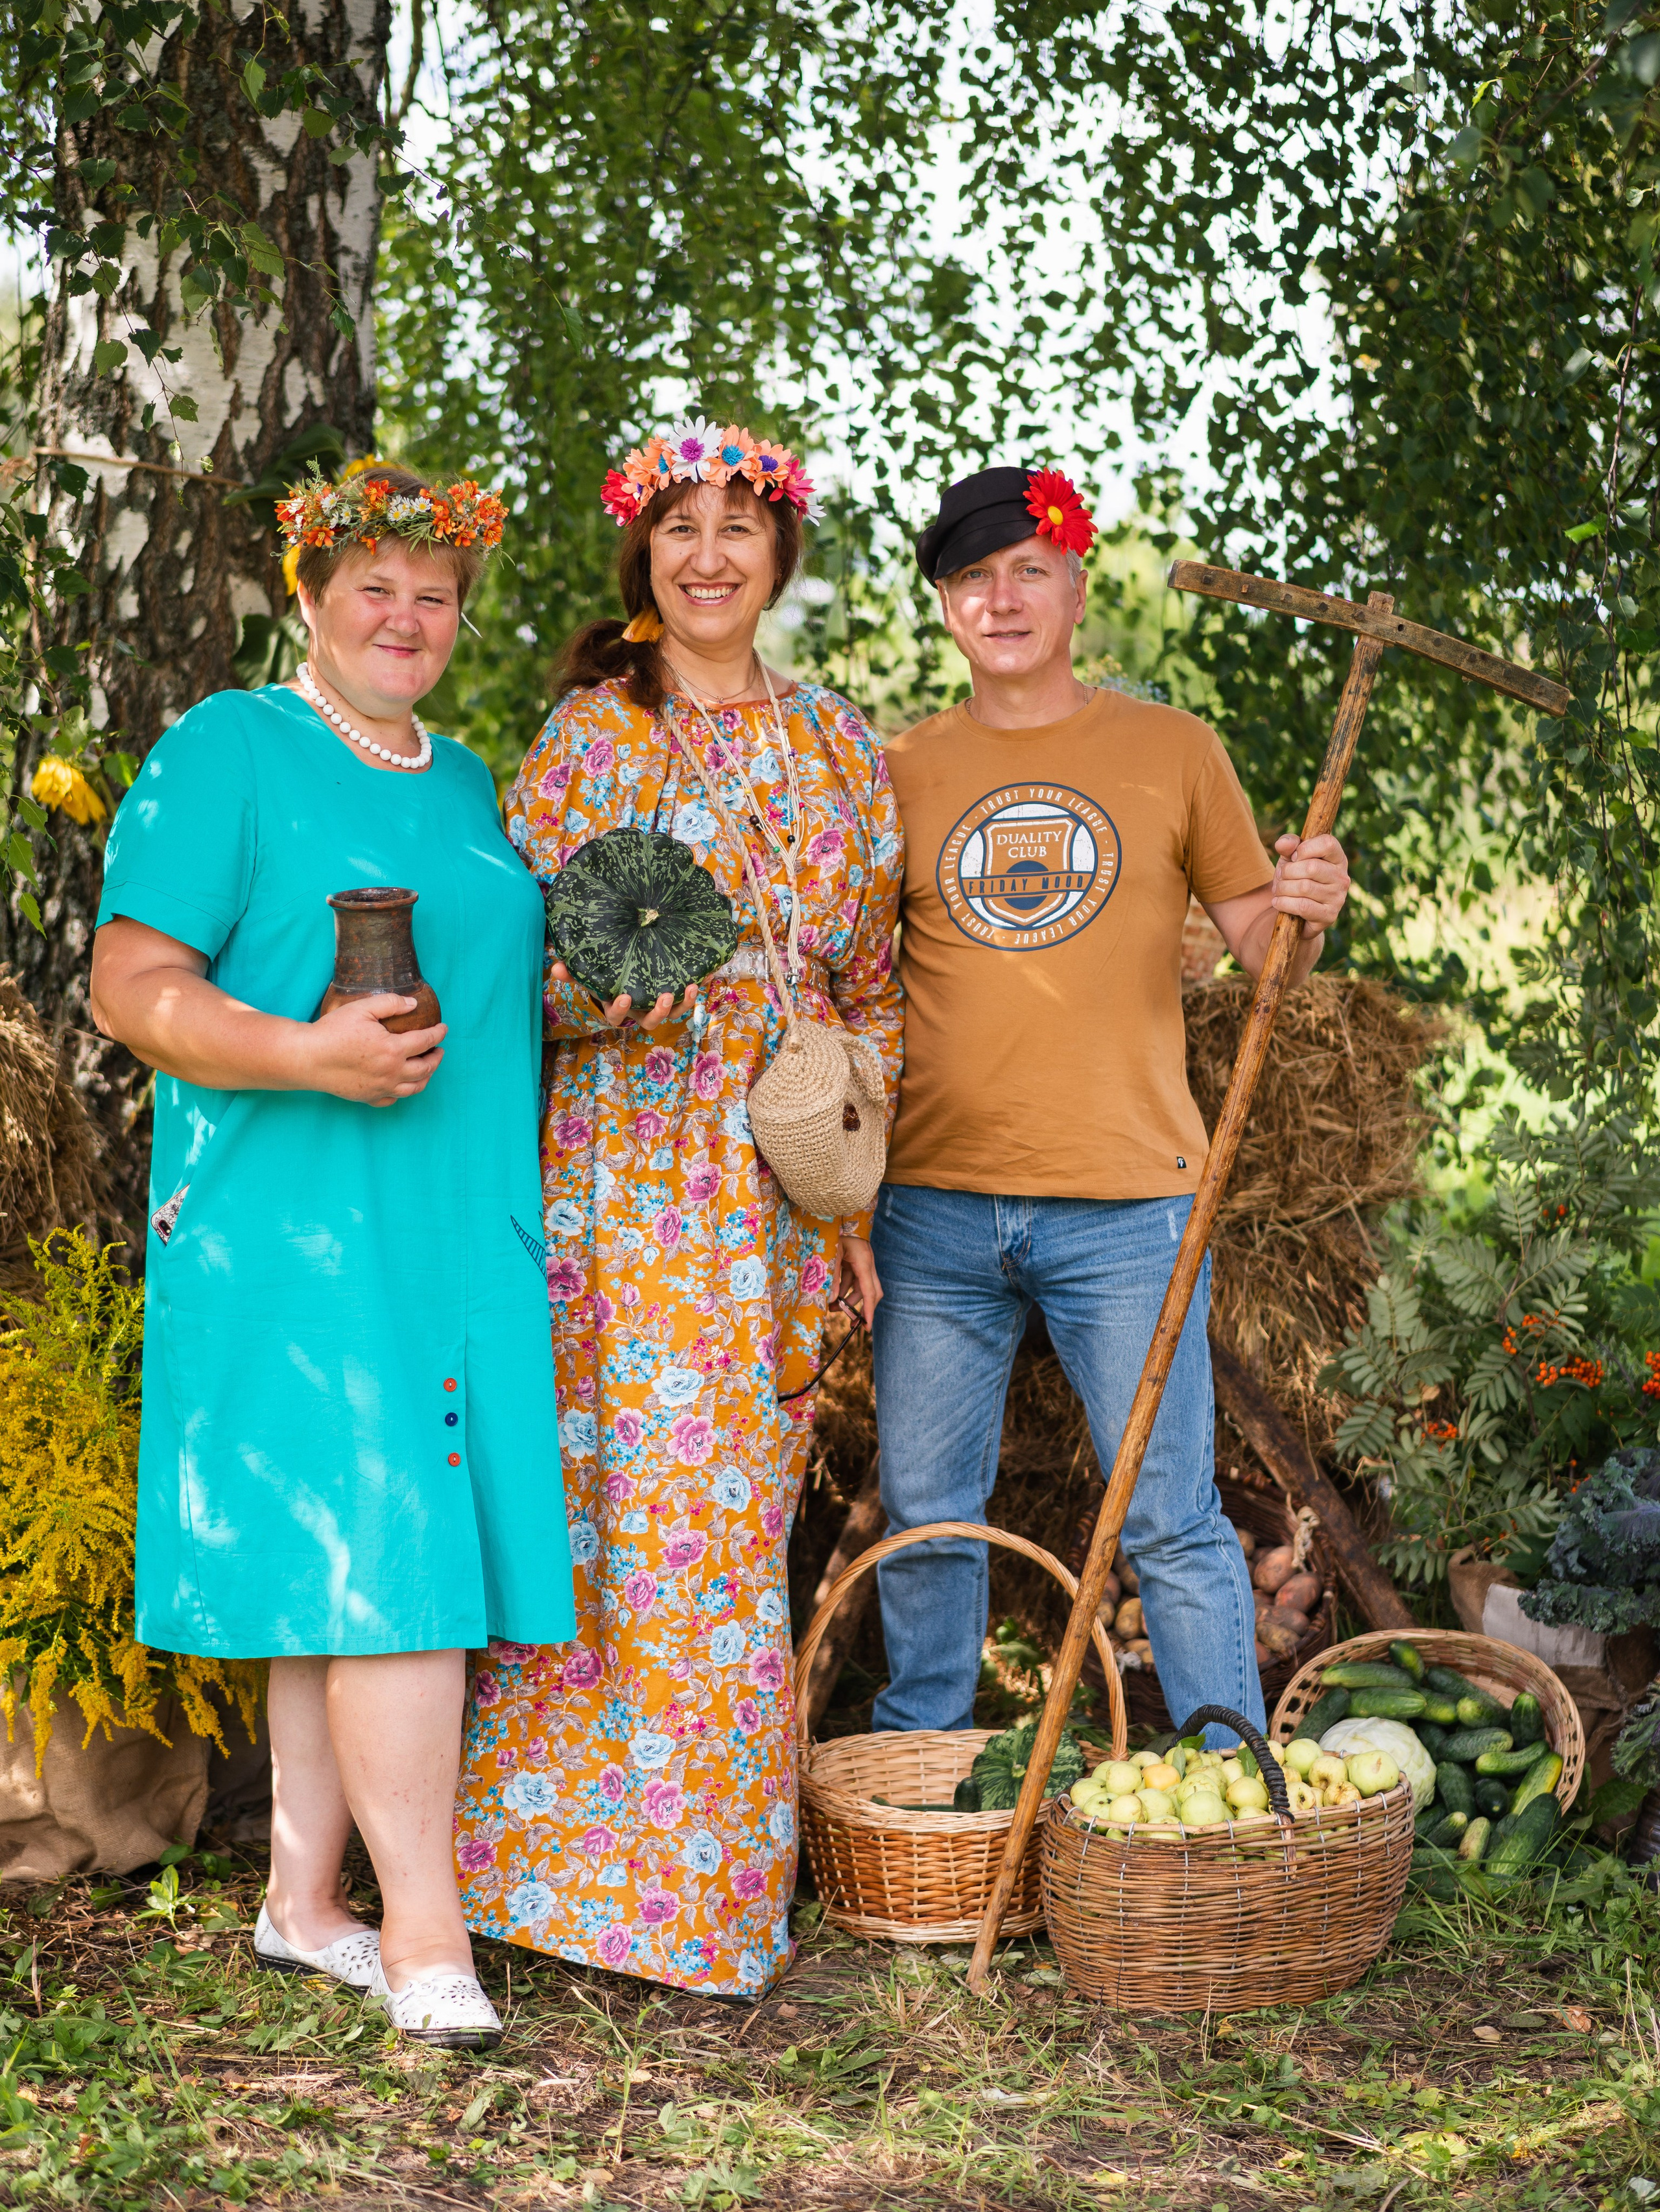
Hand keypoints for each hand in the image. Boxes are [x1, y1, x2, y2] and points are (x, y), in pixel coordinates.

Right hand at [301, 995, 446, 1106]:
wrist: (307, 1058)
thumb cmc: (332, 1031)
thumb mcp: (361, 1008)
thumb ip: (390, 1003)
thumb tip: (414, 1004)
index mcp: (393, 1049)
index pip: (425, 1041)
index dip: (438, 1033)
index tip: (443, 1028)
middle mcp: (391, 1072)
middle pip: (425, 1068)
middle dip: (436, 1058)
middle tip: (439, 1050)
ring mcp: (380, 1088)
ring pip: (414, 1088)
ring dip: (426, 1077)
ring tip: (428, 1068)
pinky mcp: (367, 1097)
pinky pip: (392, 1099)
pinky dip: (402, 1093)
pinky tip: (402, 1085)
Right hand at [551, 962, 698, 1032]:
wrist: (623, 975)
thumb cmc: (605, 978)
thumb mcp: (588, 976)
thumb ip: (573, 973)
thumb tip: (555, 966)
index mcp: (619, 1008)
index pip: (616, 1016)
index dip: (619, 1009)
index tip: (623, 996)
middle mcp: (640, 1011)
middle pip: (651, 1021)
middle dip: (660, 1012)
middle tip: (665, 996)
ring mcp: (659, 1006)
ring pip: (674, 1012)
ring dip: (684, 1002)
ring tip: (691, 986)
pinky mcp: (675, 995)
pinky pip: (689, 996)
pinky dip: (698, 987)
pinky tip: (706, 972)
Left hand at [838, 1233, 881, 1322]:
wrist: (836, 1212)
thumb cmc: (833, 1231)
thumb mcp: (831, 1255)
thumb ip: (832, 1277)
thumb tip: (833, 1300)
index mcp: (864, 1262)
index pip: (870, 1292)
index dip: (868, 1311)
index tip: (866, 1327)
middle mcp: (867, 1264)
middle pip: (870, 1292)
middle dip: (860, 1308)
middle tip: (851, 1323)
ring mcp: (862, 1262)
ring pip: (860, 1287)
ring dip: (849, 1299)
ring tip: (832, 1308)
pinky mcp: (855, 1261)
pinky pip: (853, 1280)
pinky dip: (845, 1289)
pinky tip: (833, 1296)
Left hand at [1269, 832, 1349, 938]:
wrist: (1296, 913)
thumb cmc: (1296, 879)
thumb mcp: (1290, 859)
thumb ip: (1288, 845)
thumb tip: (1282, 843)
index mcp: (1338, 858)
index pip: (1328, 843)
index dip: (1305, 848)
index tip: (1293, 857)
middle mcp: (1342, 877)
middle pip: (1311, 867)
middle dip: (1287, 872)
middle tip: (1280, 877)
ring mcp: (1338, 897)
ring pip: (1304, 887)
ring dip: (1283, 888)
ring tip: (1278, 890)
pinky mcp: (1329, 915)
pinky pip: (1303, 906)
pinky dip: (1284, 903)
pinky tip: (1278, 902)